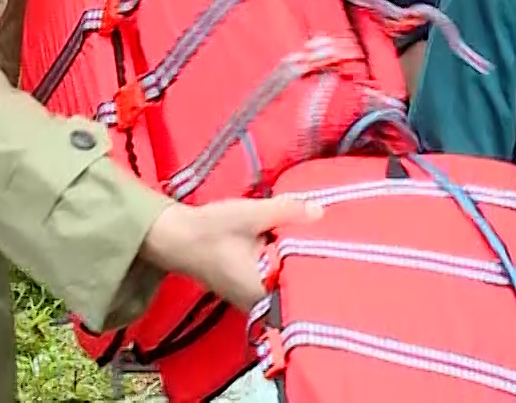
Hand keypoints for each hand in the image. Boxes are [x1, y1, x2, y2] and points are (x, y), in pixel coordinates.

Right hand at [138, 197, 322, 309]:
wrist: (174, 237)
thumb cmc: (210, 230)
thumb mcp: (250, 215)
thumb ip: (285, 212)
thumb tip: (320, 212)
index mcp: (263, 291)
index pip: (306, 288)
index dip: (324, 270)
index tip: (341, 250)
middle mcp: (260, 302)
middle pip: (299, 286)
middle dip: (314, 263)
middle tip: (337, 239)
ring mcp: (253, 298)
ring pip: (287, 282)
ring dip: (298, 262)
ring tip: (322, 239)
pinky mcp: (248, 288)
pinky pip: (275, 278)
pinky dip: (284, 262)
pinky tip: (295, 243)